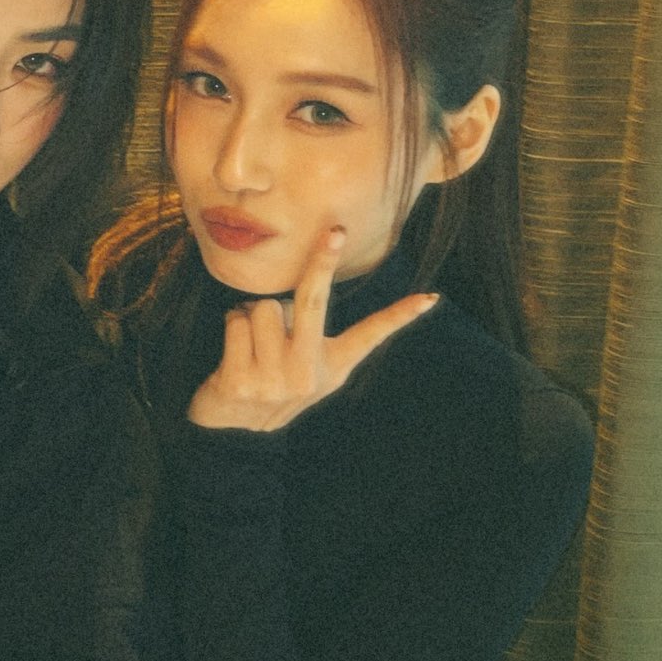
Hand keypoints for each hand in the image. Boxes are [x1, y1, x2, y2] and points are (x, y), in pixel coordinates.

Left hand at [187, 228, 438, 432]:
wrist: (232, 427)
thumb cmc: (270, 381)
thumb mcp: (305, 367)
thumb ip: (311, 334)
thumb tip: (313, 283)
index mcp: (331, 366)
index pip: (370, 336)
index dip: (400, 316)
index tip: (429, 297)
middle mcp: (307, 374)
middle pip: (313, 303)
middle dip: (323, 263)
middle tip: (334, 233)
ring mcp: (275, 381)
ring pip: (263, 307)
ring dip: (251, 313)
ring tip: (252, 340)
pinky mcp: (241, 382)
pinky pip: (237, 322)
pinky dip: (232, 324)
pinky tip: (234, 350)